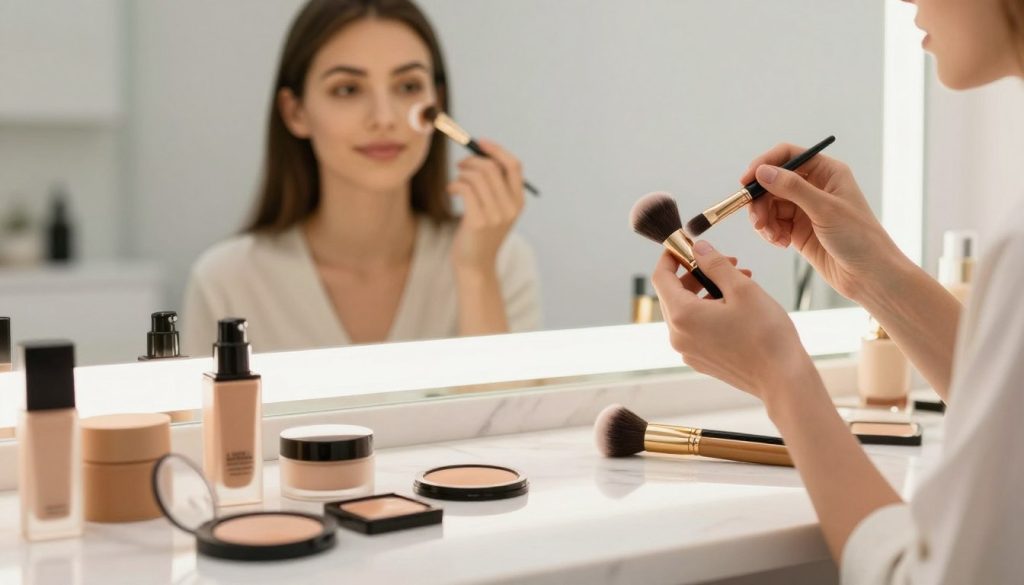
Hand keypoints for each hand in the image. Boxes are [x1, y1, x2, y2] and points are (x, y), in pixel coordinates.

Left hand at [449, 139, 524, 274]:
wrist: (475, 265)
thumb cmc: (480, 234)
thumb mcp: (495, 210)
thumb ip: (494, 186)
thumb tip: (479, 154)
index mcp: (519, 202)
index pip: (513, 165)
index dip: (496, 150)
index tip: (480, 142)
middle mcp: (511, 208)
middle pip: (492, 167)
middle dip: (472, 161)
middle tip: (460, 165)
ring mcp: (496, 215)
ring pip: (477, 176)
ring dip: (462, 174)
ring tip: (456, 183)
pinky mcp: (479, 221)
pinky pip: (465, 188)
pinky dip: (455, 184)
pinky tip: (451, 191)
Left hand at [651, 241, 812, 401]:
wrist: (783, 380)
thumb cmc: (766, 335)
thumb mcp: (742, 288)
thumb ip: (715, 264)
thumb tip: (698, 248)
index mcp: (682, 316)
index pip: (661, 277)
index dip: (671, 257)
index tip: (685, 245)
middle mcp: (678, 336)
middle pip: (673, 294)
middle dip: (696, 273)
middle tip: (726, 261)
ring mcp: (688, 352)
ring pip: (687, 312)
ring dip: (706, 291)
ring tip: (740, 281)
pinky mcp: (701, 361)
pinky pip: (696, 329)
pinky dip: (710, 312)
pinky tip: (737, 307)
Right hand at [741, 143, 905, 301]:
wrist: (870, 275)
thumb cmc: (859, 238)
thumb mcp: (825, 209)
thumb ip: (793, 188)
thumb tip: (763, 172)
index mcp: (827, 172)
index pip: (788, 156)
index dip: (764, 164)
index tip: (746, 181)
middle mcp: (814, 187)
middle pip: (773, 182)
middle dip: (760, 200)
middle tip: (757, 220)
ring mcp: (805, 209)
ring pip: (770, 205)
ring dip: (764, 219)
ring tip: (772, 236)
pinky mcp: (798, 230)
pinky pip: (773, 224)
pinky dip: (770, 232)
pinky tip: (780, 243)